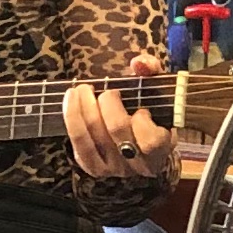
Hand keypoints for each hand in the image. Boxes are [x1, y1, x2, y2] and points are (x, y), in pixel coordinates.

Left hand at [64, 68, 170, 188]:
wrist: (137, 142)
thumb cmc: (150, 111)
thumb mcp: (158, 91)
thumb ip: (152, 71)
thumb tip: (139, 63)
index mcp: (160, 151)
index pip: (150, 141)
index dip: (142, 120)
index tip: (140, 107)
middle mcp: (137, 165)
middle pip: (117, 130)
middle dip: (108, 103)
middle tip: (105, 90)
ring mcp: (114, 169)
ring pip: (93, 136)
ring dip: (83, 106)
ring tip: (81, 89)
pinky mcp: (94, 168)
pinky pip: (78, 143)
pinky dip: (72, 118)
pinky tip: (72, 99)